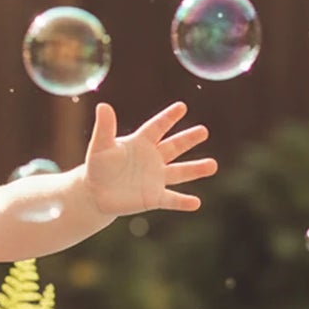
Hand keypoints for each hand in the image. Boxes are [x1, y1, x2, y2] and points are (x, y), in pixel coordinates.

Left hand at [83, 101, 215, 216]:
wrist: (96, 193)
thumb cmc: (97, 167)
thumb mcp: (100, 146)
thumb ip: (105, 128)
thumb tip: (103, 105)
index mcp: (141, 142)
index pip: (157, 127)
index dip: (168, 117)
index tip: (181, 106)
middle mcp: (153, 158)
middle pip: (174, 146)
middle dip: (188, 139)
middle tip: (204, 131)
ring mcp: (156, 178)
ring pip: (180, 172)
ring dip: (196, 169)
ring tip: (212, 165)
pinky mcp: (154, 197)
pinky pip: (171, 199)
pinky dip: (183, 202)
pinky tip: (196, 203)